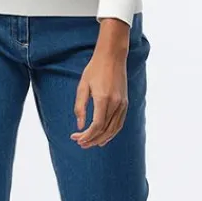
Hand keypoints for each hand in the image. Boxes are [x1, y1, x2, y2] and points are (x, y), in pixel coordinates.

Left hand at [71, 29, 129, 148]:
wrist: (112, 56)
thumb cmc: (94, 69)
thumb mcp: (82, 86)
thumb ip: (80, 107)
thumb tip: (79, 126)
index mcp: (103, 99)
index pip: (96, 126)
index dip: (86, 135)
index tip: (76, 138)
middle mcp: (115, 103)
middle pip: (105, 130)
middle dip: (92, 140)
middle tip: (80, 143)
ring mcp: (122, 104)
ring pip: (114, 129)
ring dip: (102, 139)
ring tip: (90, 143)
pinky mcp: (126, 103)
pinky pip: (119, 123)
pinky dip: (112, 133)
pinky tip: (104, 137)